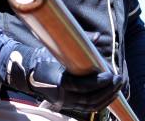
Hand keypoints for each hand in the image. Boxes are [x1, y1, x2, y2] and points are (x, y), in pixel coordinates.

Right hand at [7, 45, 121, 111]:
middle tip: (118, 78)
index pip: (81, 86)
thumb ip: (78, 42)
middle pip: (89, 99)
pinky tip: (110, 94)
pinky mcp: (68, 105)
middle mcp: (61, 96)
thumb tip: (97, 36)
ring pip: (90, 106)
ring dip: (107, 97)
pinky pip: (88, 108)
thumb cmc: (42, 58)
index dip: (97, 82)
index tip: (109, 74)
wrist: (27, 73)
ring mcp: (65, 103)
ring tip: (117, 85)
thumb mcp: (56, 48)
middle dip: (107, 90)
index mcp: (57, 81)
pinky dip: (101, 102)